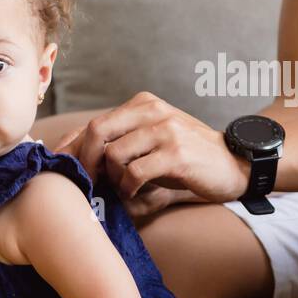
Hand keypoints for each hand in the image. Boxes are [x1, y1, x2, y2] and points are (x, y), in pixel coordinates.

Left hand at [55, 93, 251, 218]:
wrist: (234, 164)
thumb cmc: (188, 159)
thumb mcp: (154, 142)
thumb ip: (123, 144)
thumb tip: (78, 159)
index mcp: (143, 104)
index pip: (94, 123)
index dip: (73, 148)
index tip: (63, 170)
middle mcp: (152, 111)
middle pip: (97, 131)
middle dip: (85, 162)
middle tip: (88, 185)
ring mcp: (165, 129)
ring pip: (114, 153)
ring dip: (111, 179)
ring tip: (120, 190)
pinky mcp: (176, 152)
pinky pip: (135, 172)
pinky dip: (129, 187)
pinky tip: (135, 193)